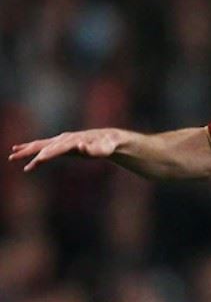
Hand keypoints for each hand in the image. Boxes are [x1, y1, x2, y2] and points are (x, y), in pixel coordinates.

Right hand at [8, 129, 123, 171]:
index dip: (46, 156)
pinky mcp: (61, 142)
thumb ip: (92, 150)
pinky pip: (44, 145)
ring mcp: (62, 140)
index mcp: (73, 142)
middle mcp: (65, 139)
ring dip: (26, 149)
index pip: (56, 150)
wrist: (107, 139)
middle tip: (13, 157)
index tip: (35, 162)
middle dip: (29, 152)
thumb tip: (82, 146)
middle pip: (44, 146)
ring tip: (12, 154)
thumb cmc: (106, 146)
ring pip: (41, 144)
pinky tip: (20, 150)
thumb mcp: (103, 150)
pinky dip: (32, 147)